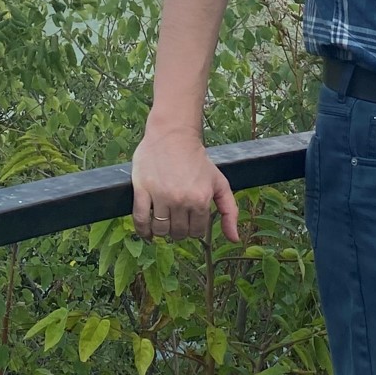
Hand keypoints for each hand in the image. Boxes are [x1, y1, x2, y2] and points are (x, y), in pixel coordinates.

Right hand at [131, 125, 239, 242]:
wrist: (173, 135)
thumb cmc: (197, 160)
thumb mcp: (219, 183)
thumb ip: (230, 211)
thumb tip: (235, 239)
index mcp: (201, 200)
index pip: (197, 232)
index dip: (194, 228)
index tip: (190, 219)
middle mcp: (181, 200)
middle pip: (178, 233)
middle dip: (179, 230)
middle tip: (176, 218)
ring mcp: (160, 196)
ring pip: (160, 230)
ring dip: (162, 230)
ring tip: (163, 220)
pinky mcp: (142, 190)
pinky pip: (140, 220)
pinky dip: (143, 231)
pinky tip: (146, 232)